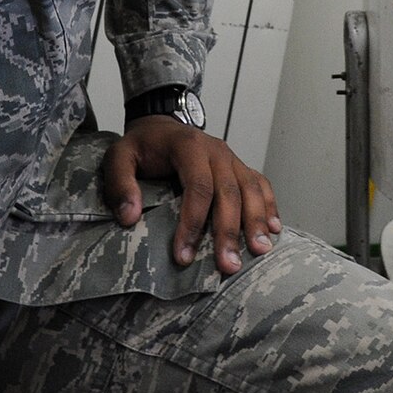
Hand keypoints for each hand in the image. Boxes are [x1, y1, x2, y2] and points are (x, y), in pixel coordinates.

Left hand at [101, 119, 281, 274]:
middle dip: (229, 231)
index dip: (192, 223)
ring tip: (259, 252)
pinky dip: (269, 206)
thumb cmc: (142, 147)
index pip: (197, 186)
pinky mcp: (239, 166)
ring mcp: (231, 158)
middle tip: (228, 266)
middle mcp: (216, 151)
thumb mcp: (118, 157)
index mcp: (188, 146)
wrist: (161, 126)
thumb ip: (120, 184)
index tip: (183, 256)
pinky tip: (274, 230)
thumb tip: (129, 217)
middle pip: (229, 192)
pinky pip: (260, 184)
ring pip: (250, 189)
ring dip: (257, 221)